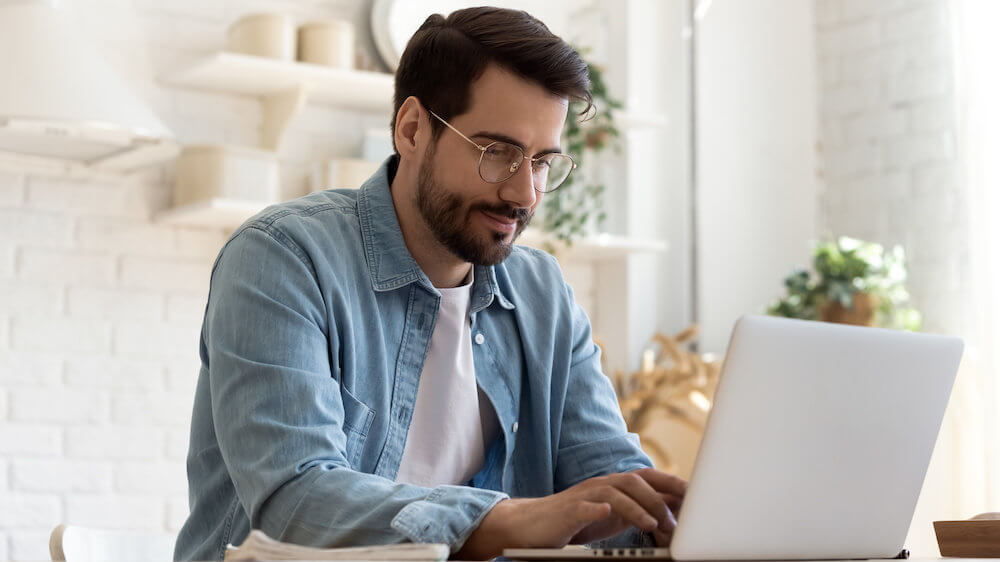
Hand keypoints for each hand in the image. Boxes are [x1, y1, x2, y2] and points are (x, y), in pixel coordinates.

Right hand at [568, 468, 684, 544]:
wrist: (535, 523)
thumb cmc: (578, 520)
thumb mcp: (614, 514)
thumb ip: (639, 508)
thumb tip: (672, 508)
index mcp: (614, 486)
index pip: (647, 478)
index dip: (671, 483)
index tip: (694, 494)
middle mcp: (601, 485)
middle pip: (633, 481)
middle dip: (657, 499)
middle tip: (673, 521)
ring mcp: (584, 496)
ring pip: (613, 493)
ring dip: (635, 508)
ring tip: (651, 524)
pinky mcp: (568, 511)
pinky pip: (583, 507)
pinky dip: (596, 509)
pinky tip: (606, 512)